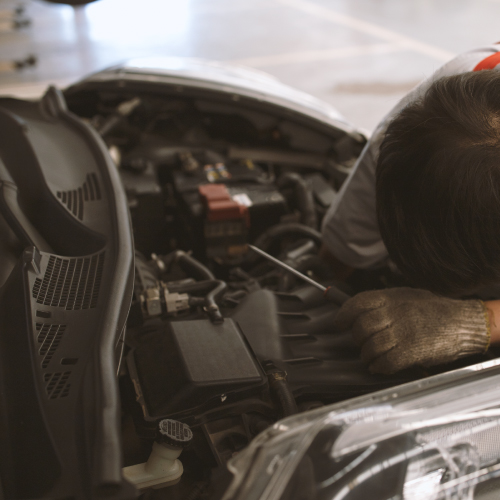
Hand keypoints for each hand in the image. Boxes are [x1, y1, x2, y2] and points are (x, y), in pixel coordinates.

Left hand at [333, 287, 489, 373]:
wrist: (463, 322)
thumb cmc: (434, 309)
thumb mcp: (406, 297)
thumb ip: (384, 303)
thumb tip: (359, 312)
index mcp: (390, 298)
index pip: (357, 303)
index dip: (344, 314)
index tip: (339, 323)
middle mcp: (393, 314)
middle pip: (361, 327)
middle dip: (358, 338)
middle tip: (362, 343)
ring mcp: (402, 332)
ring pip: (370, 347)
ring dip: (367, 355)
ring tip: (371, 357)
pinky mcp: (412, 351)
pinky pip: (385, 362)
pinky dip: (379, 366)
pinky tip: (380, 366)